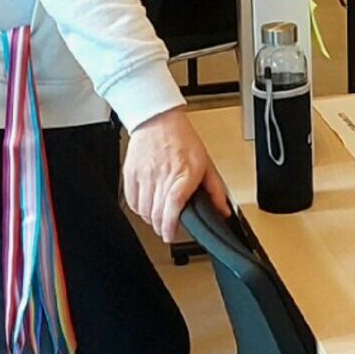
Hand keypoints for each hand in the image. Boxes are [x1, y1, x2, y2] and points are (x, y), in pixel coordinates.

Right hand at [123, 106, 230, 241]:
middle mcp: (163, 175)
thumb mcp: (205, 162)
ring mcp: (145, 175)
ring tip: (160, 214)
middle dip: (162, 227)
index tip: (171, 234)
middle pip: (157, 214)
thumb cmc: (182, 139)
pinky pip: (132, 202)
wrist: (158, 119)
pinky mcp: (131, 174)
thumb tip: (223, 211)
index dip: (170, 226)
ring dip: (151, 219)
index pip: (173, 206)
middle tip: (168, 227)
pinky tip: (148, 205)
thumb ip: (215, 190)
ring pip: (144, 211)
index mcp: (184, 173)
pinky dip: (139, 209)